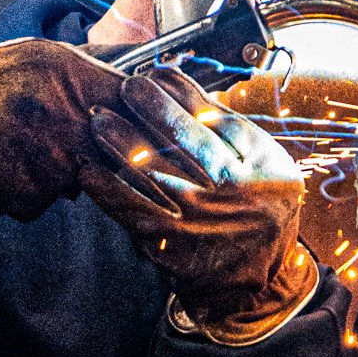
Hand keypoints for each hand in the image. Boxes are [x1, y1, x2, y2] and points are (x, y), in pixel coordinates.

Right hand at [0, 37, 126, 220]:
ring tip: (31, 148)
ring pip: (87, 177)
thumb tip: (144, 65)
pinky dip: (36, 189)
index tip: (136, 121)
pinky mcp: (34, 194)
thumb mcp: (39, 56)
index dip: (141, 115)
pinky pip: (51, 198)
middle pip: (119, 147)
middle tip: (74, 139)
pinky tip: (13, 167)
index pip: (137, 102)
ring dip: (68, 171)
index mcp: (70, 76)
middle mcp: (65, 118)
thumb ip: (93, 64)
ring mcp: (51, 161)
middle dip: (106, 148)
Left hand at [80, 63, 318, 345]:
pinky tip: (88, 170)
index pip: (218, 119)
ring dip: (121, 142)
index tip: (159, 74)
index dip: (184, 93)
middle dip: (151, 107)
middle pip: (186, 139)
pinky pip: (134, 210)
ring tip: (98, 119)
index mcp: (261, 165)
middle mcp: (234, 189)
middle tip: (127, 87)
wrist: (253, 282)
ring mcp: (202, 217)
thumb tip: (182, 85)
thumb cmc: (256, 213)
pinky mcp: (174, 242)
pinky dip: (108, 190)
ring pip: (155, 170)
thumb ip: (234, 134)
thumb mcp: (268, 170)